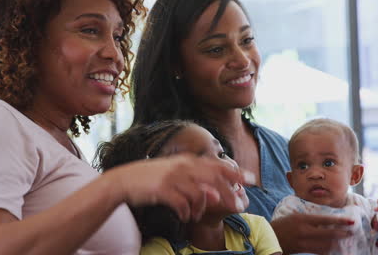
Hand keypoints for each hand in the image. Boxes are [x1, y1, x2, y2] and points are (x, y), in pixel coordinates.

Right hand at [106, 153, 253, 221]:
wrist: (125, 180)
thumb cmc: (153, 177)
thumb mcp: (175, 172)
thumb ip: (194, 179)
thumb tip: (215, 192)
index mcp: (187, 160)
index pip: (216, 165)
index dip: (235, 172)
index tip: (251, 179)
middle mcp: (183, 166)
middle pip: (213, 180)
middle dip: (228, 193)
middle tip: (237, 206)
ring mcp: (173, 177)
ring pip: (199, 194)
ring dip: (202, 208)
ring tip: (197, 216)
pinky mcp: (163, 190)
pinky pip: (182, 205)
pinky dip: (186, 213)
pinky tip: (185, 217)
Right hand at [271, 213, 353, 254]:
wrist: (268, 236)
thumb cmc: (282, 224)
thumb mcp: (294, 216)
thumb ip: (308, 218)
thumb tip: (323, 219)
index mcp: (303, 218)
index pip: (325, 219)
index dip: (339, 221)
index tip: (350, 221)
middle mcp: (304, 230)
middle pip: (328, 233)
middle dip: (342, 233)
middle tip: (351, 233)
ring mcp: (303, 241)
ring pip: (325, 244)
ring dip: (336, 243)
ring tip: (344, 242)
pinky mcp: (301, 249)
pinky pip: (318, 251)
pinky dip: (327, 250)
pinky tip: (333, 250)